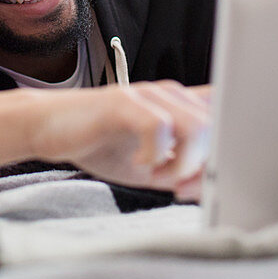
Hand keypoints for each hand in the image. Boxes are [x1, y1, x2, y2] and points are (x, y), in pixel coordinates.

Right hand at [28, 80, 210, 198]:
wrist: (49, 128)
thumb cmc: (100, 144)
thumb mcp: (152, 165)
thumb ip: (185, 171)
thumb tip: (215, 184)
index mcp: (181, 105)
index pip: (226, 113)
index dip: (228, 147)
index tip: (210, 178)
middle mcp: (169, 94)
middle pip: (217, 127)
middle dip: (203, 166)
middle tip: (175, 184)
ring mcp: (146, 95)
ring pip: (195, 126)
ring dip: (183, 161)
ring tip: (157, 172)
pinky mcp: (123, 102)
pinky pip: (159, 127)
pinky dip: (155, 154)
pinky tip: (139, 163)